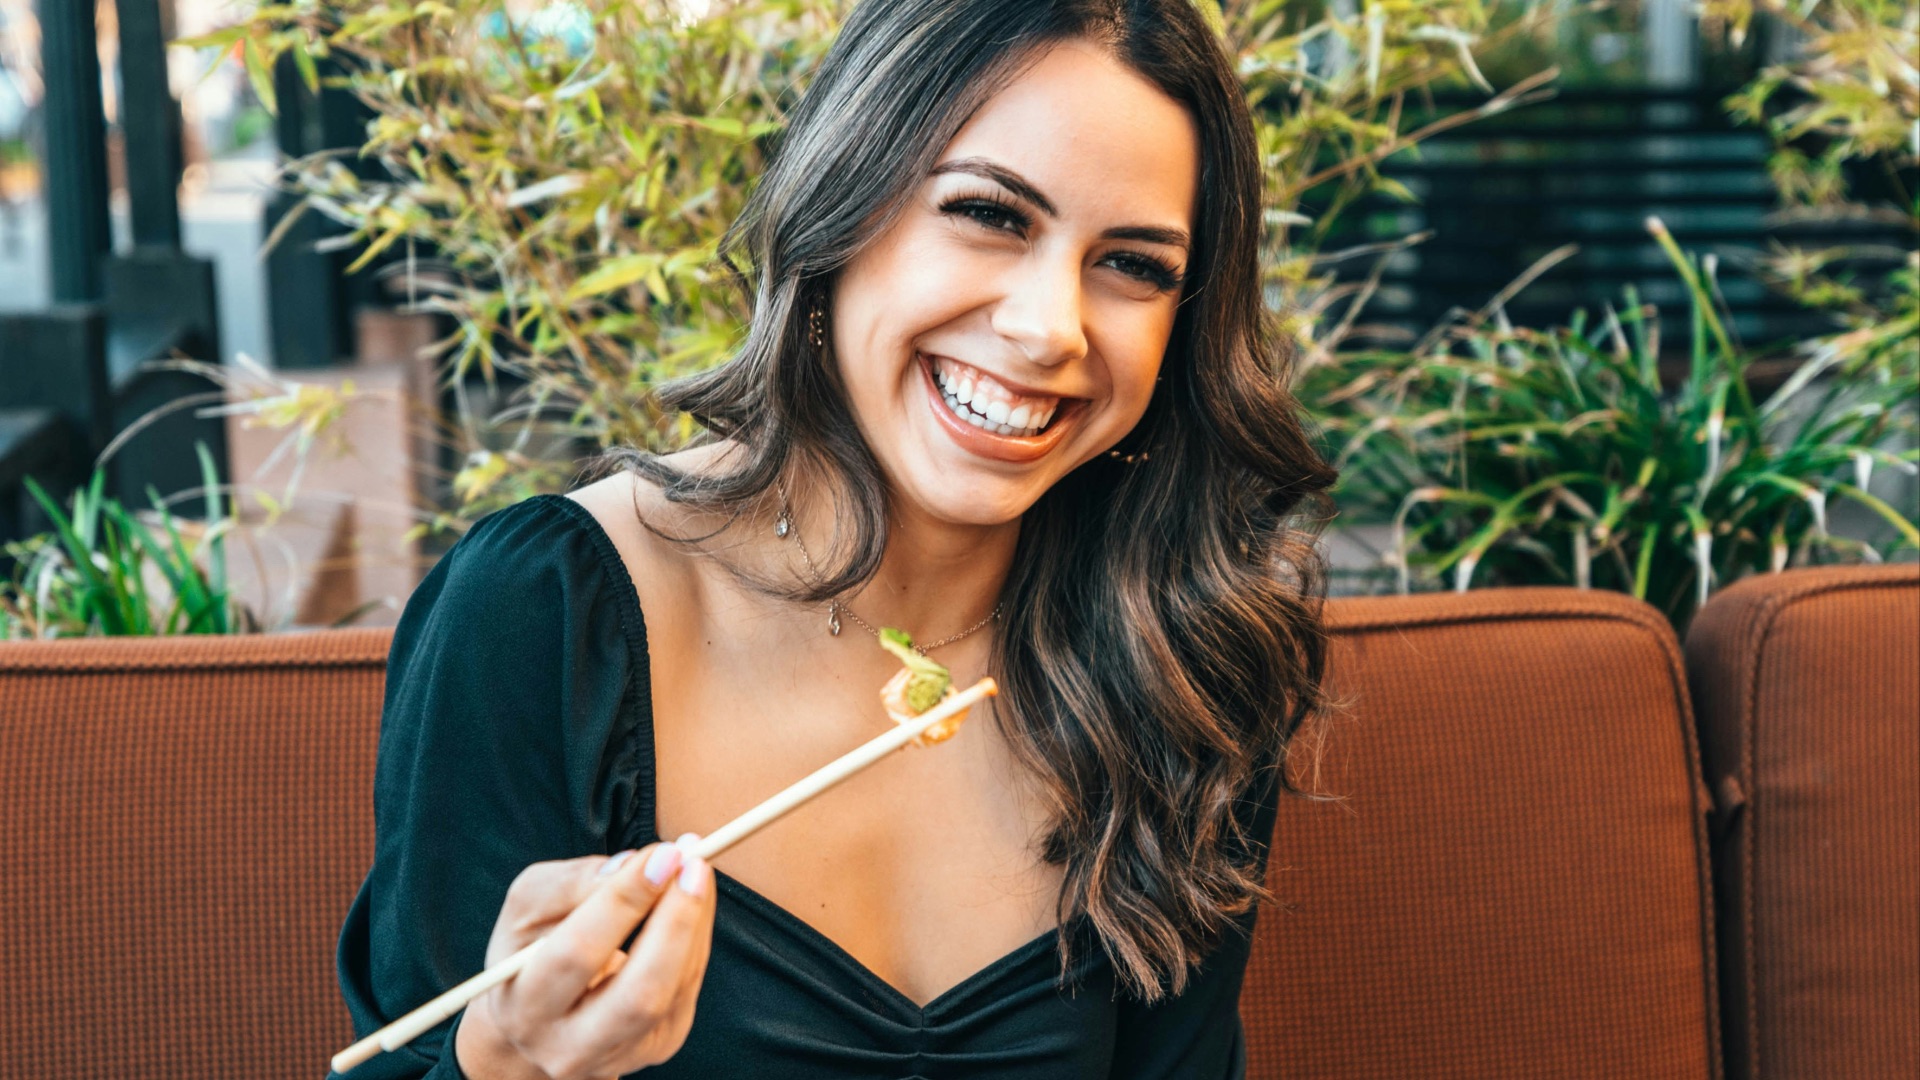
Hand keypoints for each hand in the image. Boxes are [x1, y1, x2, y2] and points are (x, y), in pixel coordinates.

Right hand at [455, 838, 715, 1079]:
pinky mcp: (658, 1047)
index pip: (579, 954)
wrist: (542, 1020)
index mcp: (524, 1008)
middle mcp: (570, 1046)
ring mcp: (621, 1054)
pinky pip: (689, 986)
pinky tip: (693, 900)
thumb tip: (628, 866)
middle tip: (694, 863)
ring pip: (674, 989)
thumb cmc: (532, 949)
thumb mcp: (528, 908)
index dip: (624, 900)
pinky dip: (697, 936)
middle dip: (675, 921)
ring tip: (697, 868)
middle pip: (639, 993)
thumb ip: (569, 884)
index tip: (662, 853)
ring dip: (695, 921)